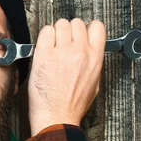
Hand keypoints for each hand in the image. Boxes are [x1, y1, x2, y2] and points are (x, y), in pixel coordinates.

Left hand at [27, 19, 105, 135]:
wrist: (57, 116)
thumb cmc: (73, 106)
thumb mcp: (94, 84)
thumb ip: (93, 64)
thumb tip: (89, 53)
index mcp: (95, 58)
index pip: (97, 27)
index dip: (87, 29)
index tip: (80, 36)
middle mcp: (80, 51)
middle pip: (76, 23)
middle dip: (68, 31)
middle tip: (62, 43)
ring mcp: (62, 52)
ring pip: (60, 24)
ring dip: (55, 33)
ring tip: (52, 47)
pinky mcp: (44, 55)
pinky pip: (45, 32)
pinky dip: (44, 37)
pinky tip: (43, 48)